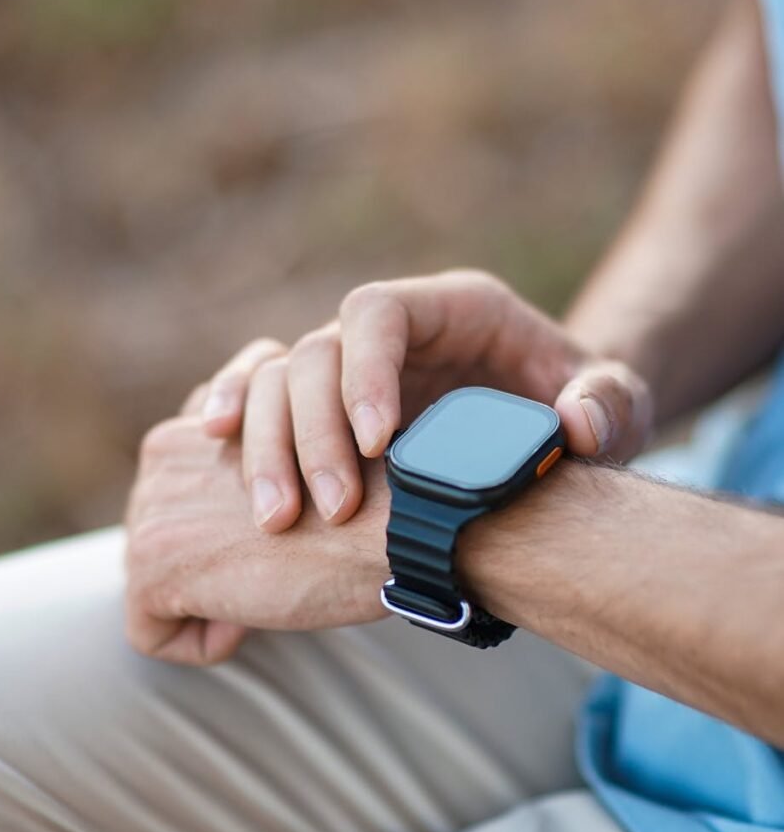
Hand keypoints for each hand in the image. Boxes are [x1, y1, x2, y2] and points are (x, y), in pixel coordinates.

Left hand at [124, 416, 388, 664]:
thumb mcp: (288, 469)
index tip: (281, 534)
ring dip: (213, 603)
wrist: (394, 520)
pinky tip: (253, 614)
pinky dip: (204, 644)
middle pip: (158, 547)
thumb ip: (238, 479)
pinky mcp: (152, 563)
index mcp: (194, 424)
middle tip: (282, 562)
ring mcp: (149, 508)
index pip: (176, 504)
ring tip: (274, 581)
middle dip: (211, 572)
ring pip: (153, 588)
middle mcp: (160, 454)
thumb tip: (216, 535)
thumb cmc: (365, 500)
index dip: (224, 537)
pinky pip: (151, 634)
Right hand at [199, 269, 652, 531]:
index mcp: (453, 311)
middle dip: (310, 431)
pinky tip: (213, 451)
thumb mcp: (618, 403)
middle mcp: (392, 335)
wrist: (554, 424)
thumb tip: (576, 427)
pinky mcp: (328, 408)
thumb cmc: (585, 405)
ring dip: (266, 447)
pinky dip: (235, 421)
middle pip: (314, 354)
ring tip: (275, 521)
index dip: (363, 370)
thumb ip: (611, 405)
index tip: (376, 446)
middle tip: (328, 511)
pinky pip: (258, 398)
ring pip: (274, 382)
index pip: (378, 314)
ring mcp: (352, 370)